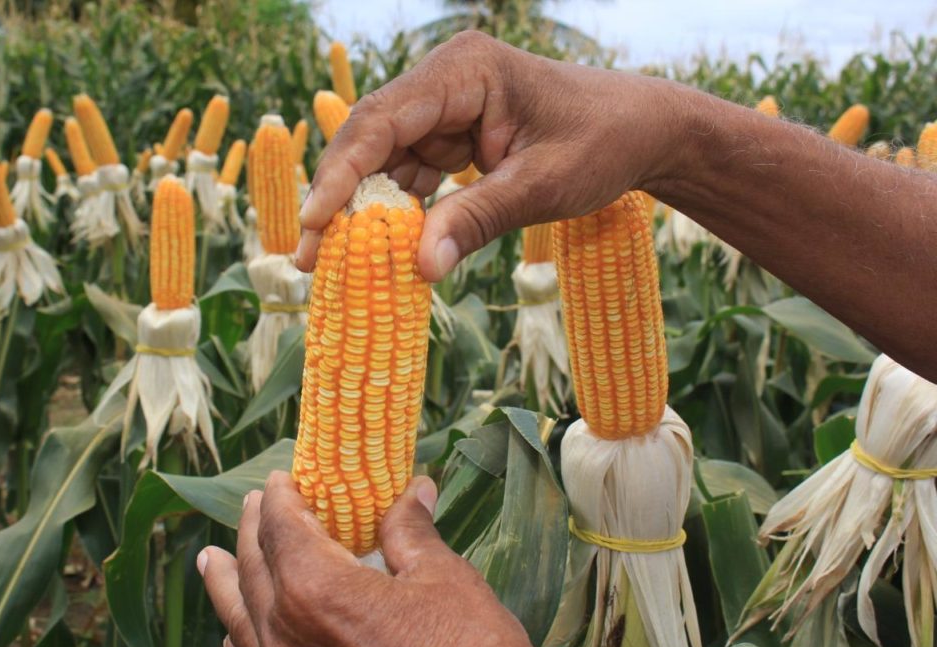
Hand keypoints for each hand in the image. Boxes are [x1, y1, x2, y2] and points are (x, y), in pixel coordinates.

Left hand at [199, 471, 547, 646]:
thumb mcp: (444, 579)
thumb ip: (411, 532)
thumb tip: (413, 491)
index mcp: (317, 590)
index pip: (284, 527)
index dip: (282, 497)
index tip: (282, 478)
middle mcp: (284, 636)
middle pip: (255, 568)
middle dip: (255, 530)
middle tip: (257, 504)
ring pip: (237, 620)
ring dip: (225, 582)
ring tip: (210, 558)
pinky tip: (234, 638)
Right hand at [296, 30, 687, 281]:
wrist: (644, 132)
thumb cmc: (604, 142)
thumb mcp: (542, 184)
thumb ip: (479, 219)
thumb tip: (419, 267)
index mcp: (465, 71)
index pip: (383, 121)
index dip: (342, 174)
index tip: (314, 224)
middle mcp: (445, 85)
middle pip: (371, 142)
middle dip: (339, 199)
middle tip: (310, 258)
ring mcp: (445, 112)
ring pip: (384, 164)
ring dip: (362, 214)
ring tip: (335, 266)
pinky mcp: (453, 140)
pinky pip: (411, 179)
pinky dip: (397, 216)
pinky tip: (381, 253)